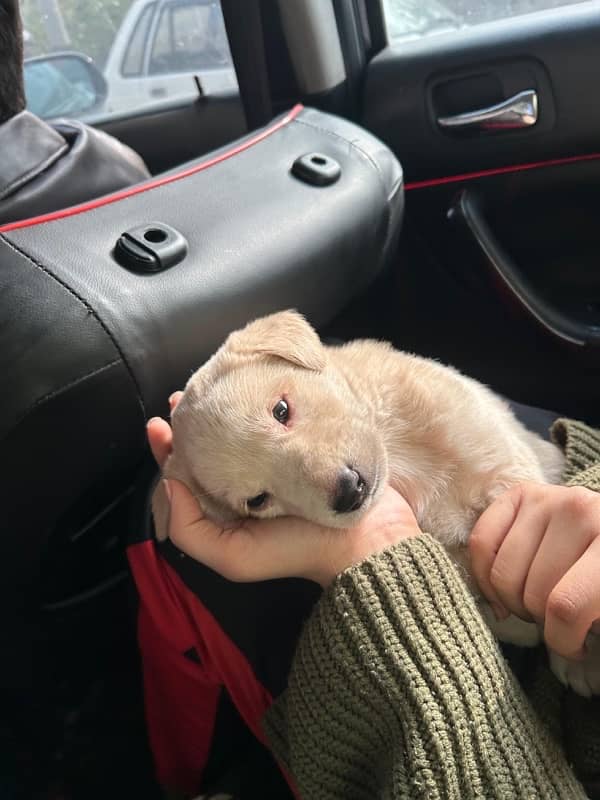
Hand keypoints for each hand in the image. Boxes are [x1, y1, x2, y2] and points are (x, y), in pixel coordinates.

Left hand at [147, 393, 420, 586]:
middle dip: (192, 424)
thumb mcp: (235, 557)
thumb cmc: (299, 550)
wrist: (368, 539)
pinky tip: (254, 391)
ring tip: (210, 386)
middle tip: (182, 396)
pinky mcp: (303, 449)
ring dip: (223, 411)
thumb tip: (167, 483)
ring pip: (240, 433)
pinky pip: (275, 425)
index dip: (169, 451)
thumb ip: (192, 530)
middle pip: (211, 449)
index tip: (158, 423)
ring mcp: (277, 464)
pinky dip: (260, 410)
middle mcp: (249, 485)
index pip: (189, 477)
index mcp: (228, 509)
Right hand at [469, 482, 599, 659]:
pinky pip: (480, 542)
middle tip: (556, 622)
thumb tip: (571, 649)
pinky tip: (505, 590)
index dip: (563, 642)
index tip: (575, 649)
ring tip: (536, 602)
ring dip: (513, 601)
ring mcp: (545, 498)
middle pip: (532, 592)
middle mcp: (577, 511)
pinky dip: (485, 575)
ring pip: (502, 573)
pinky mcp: (519, 494)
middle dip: (540, 620)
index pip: (565, 607)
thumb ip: (593, 619)